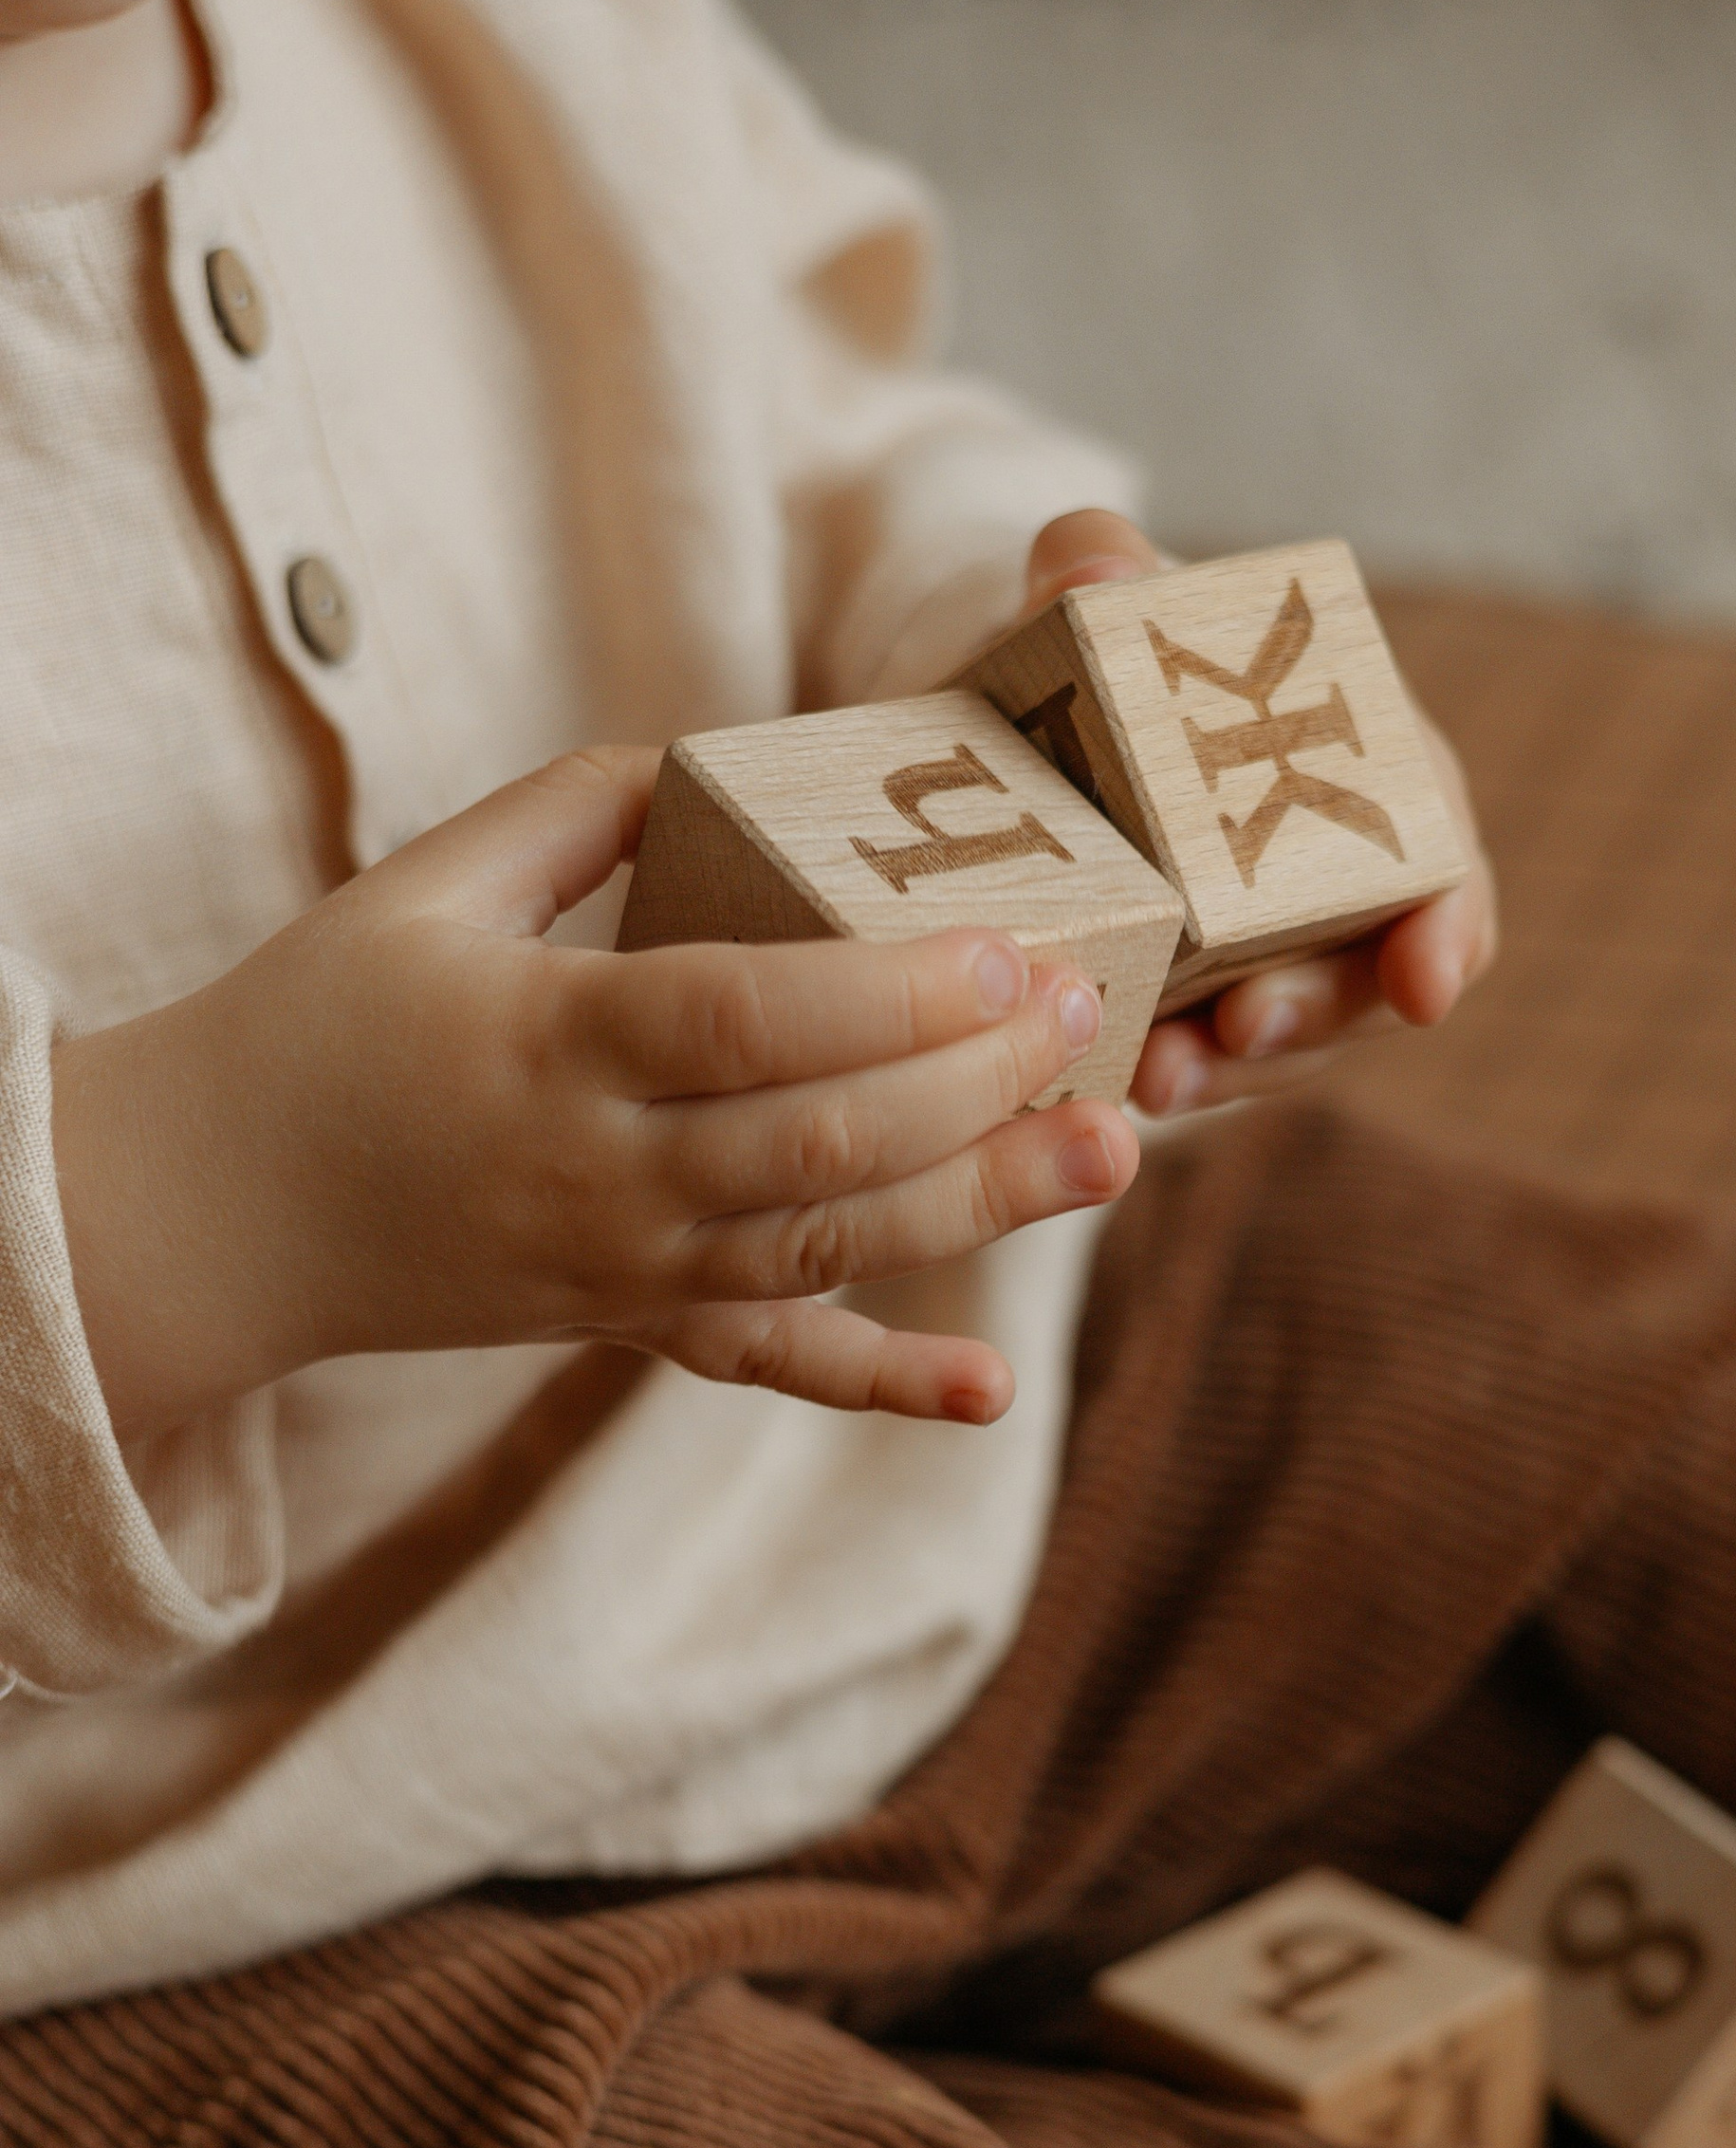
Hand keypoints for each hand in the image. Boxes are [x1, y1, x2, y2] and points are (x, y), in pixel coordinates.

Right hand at [51, 747, 1138, 1444]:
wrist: (212, 1214)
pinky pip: (770, 1370)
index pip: (746, 1019)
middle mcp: (598, 1173)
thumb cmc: (319, 1022)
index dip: (888, 995)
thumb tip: (726, 754)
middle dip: (976, 1081)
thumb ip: (577, 809)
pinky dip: (882, 1387)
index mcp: (548, 1039)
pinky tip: (990, 1393)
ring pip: (829, 1247)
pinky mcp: (628, 1329)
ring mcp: (620, 1270)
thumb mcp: (425, 885)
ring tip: (1111, 1149)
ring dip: (981, 1207)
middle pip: (820, 1140)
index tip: (1009, 947)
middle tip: (1094, 1009)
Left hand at [1009, 509, 1499, 1116]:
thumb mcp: (1111, 602)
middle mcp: (1344, 889)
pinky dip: (1171, 1074)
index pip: (1445, 872)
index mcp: (1373, 783)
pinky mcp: (1202, 1010)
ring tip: (1157, 1080)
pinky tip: (1115, 1081)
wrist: (1040, 724)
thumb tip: (1091, 558)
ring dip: (1230, 1072)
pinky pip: (1202, 1061)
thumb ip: (1105, 565)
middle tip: (1245, 1029)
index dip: (1447, 933)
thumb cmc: (1120, 653)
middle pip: (1369, 984)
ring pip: (1284, 1044)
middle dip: (1315, 1018)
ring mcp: (1275, 960)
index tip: (1424, 984)